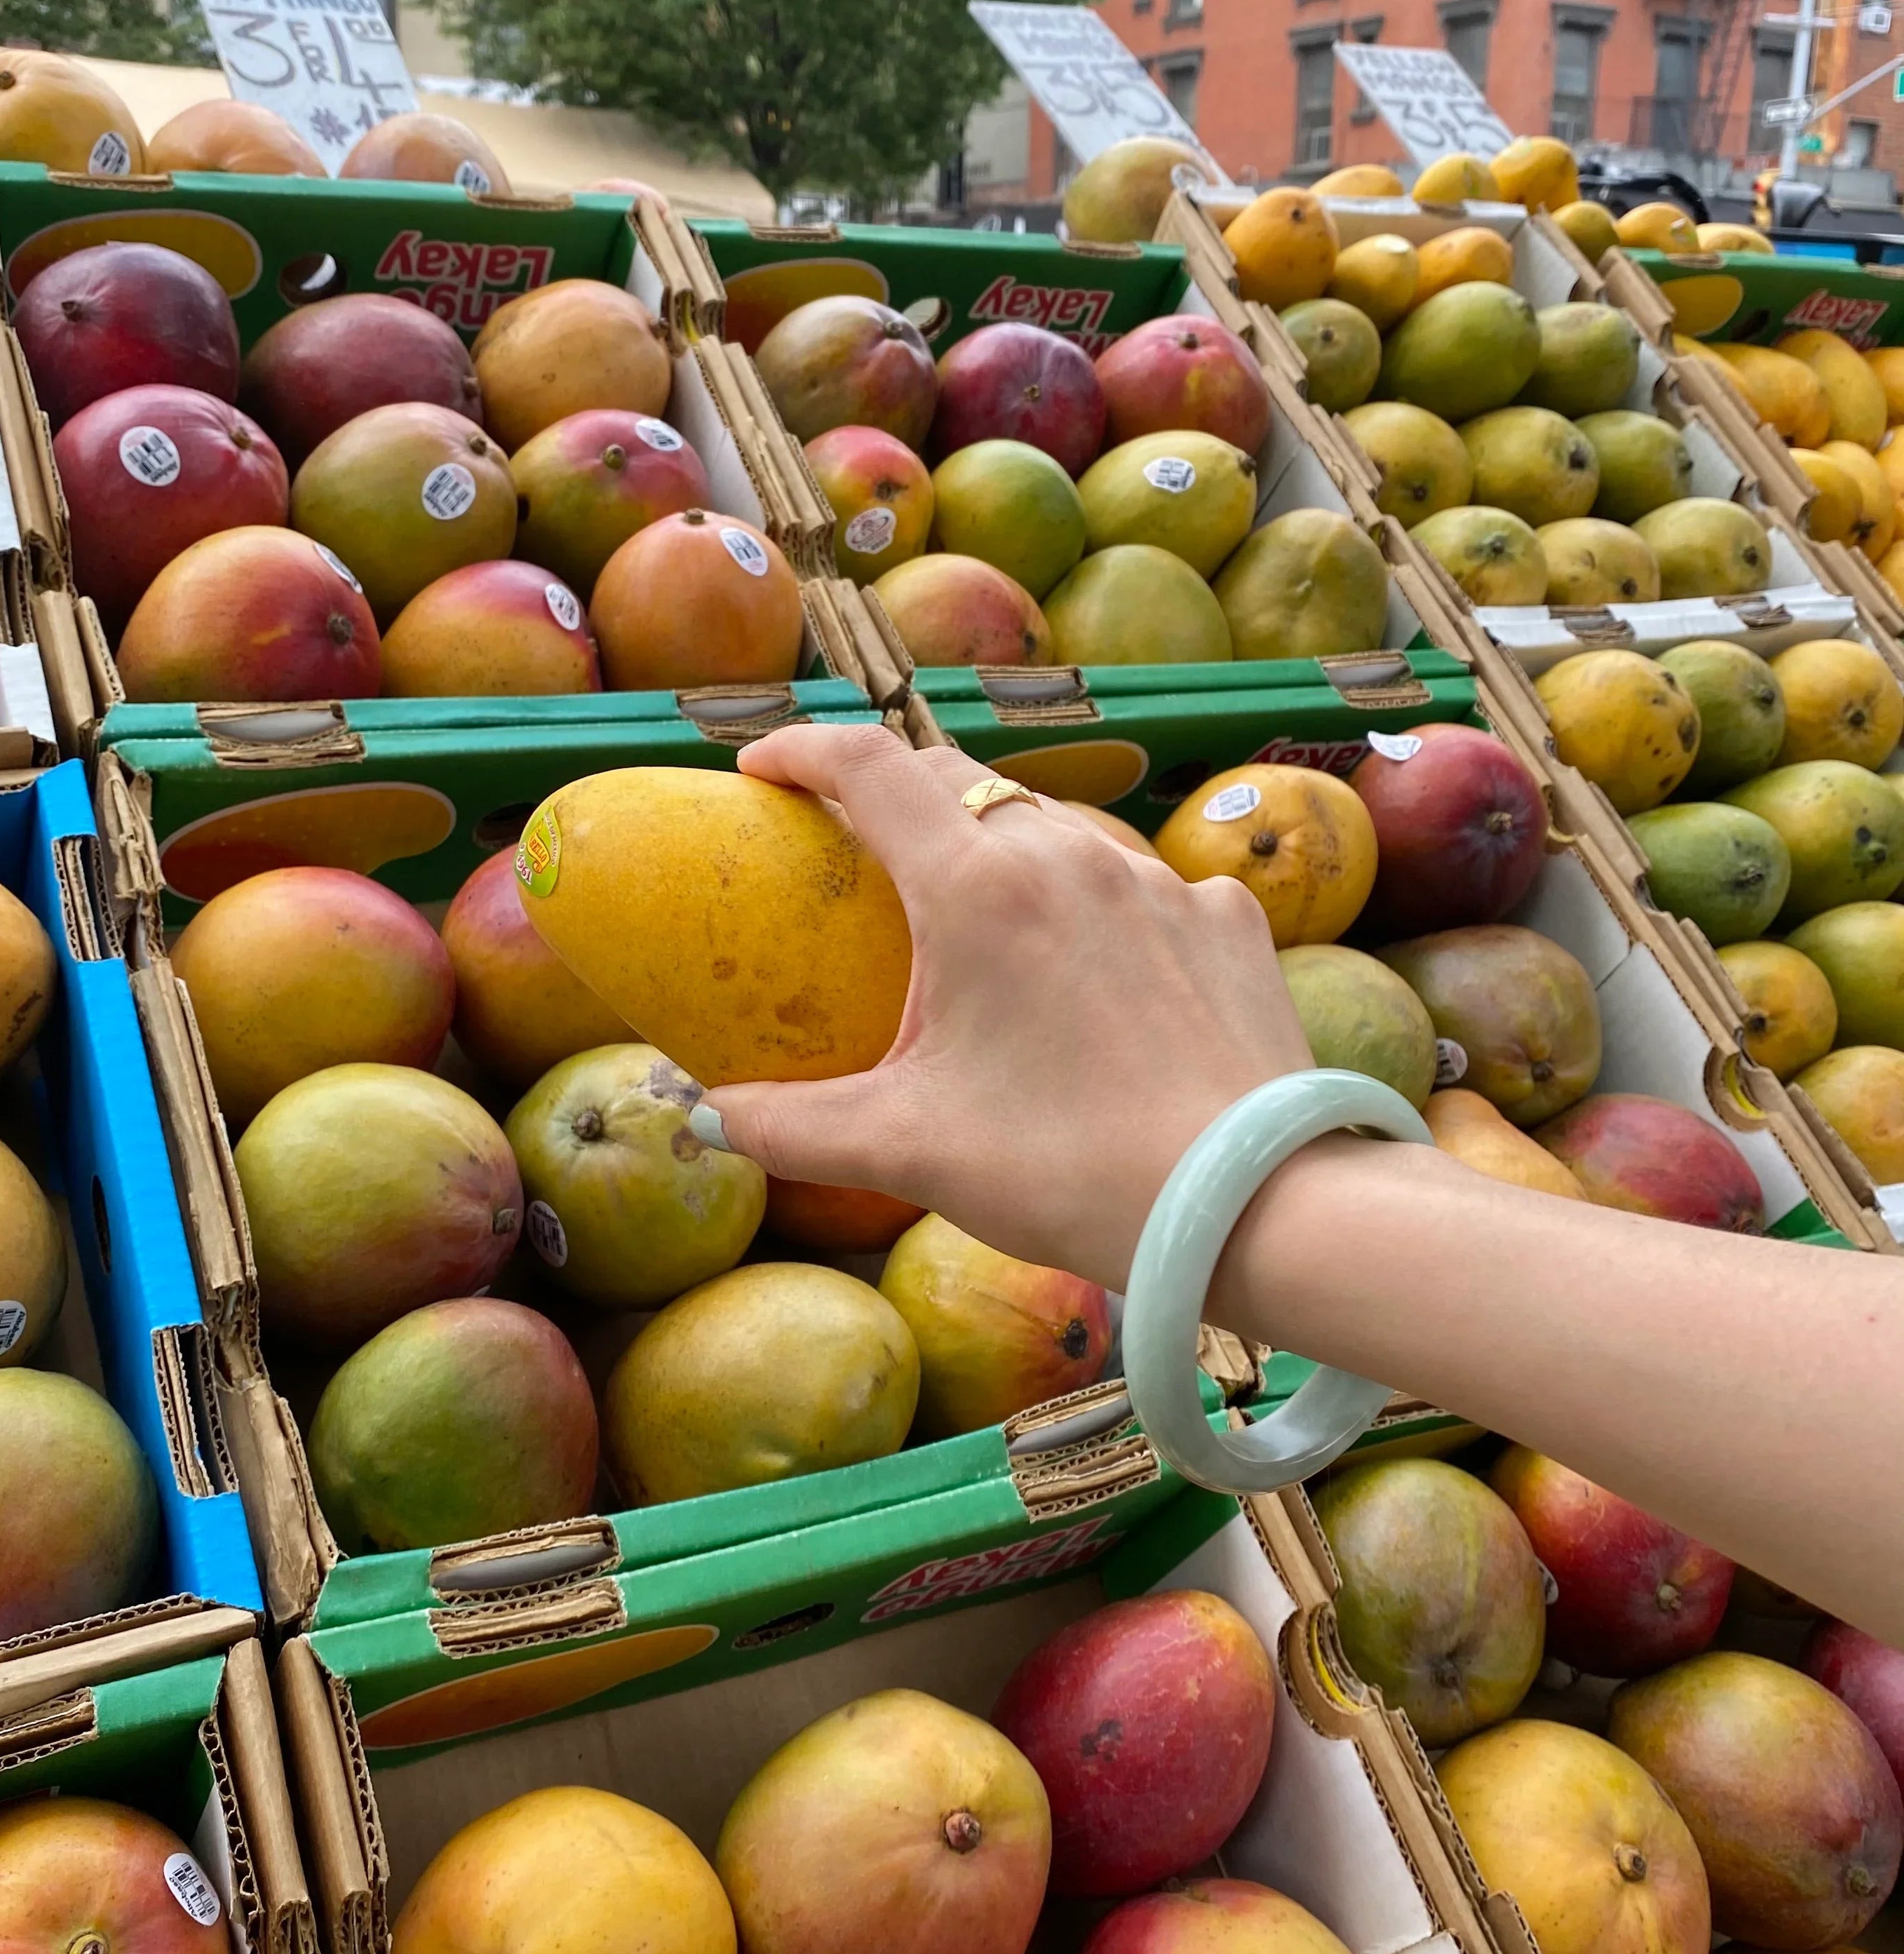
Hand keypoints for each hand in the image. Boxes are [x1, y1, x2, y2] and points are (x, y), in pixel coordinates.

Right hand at [702, 724, 1311, 1285]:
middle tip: (859, 849)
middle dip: (896, 796)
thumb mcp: (907, 1151)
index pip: (868, 766)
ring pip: (1057, 829)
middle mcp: (1068, 854)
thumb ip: (788, 1127)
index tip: (761, 767)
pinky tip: (1102, 978)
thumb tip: (699, 1118)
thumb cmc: (1068, 1171)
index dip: (802, 750)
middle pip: (958, 780)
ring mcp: (1159, 881)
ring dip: (1003, 852)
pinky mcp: (1227, 922)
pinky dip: (1102, 911)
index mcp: (977, 886)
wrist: (1253, 1203)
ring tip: (984, 924)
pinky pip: (1146, 887)